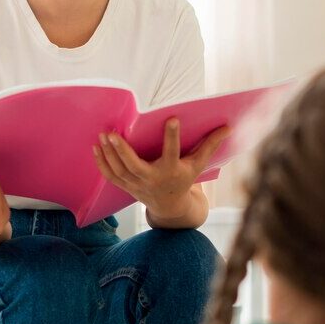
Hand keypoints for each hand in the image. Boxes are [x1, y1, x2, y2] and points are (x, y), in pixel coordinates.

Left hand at [92, 120, 230, 219]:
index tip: (171, 118)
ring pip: (119, 170)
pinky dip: (102, 163)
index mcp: (172, 171)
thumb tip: (228, 126)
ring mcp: (137, 185)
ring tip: (103, 134)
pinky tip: (96, 147)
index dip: (172, 136)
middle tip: (113, 133)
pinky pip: (111, 176)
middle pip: (134, 166)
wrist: (169, 205)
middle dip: (122, 151)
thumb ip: (210, 145)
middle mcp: (152, 179)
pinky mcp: (126, 186)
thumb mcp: (198, 164)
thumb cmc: (184, 178)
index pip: (172, 152)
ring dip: (109, 154)